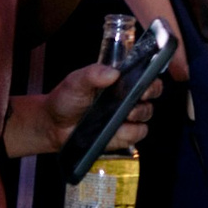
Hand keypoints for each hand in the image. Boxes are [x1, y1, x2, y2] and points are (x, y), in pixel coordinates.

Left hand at [5, 64, 159, 158]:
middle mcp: (127, 96)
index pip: (145, 72)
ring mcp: (126, 116)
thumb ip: (93, 74)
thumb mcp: (76, 81)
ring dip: (139, 114)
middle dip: (149, 93)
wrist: (54, 126)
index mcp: (119, 79)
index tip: (146, 78)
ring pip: (147, 113)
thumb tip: (113, 73)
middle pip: (153, 91)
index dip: (151, 74)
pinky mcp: (123, 135)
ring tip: (123, 115)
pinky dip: (130, 133)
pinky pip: (137, 134)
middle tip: (136, 97)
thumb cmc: (65, 99)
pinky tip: (116, 130)